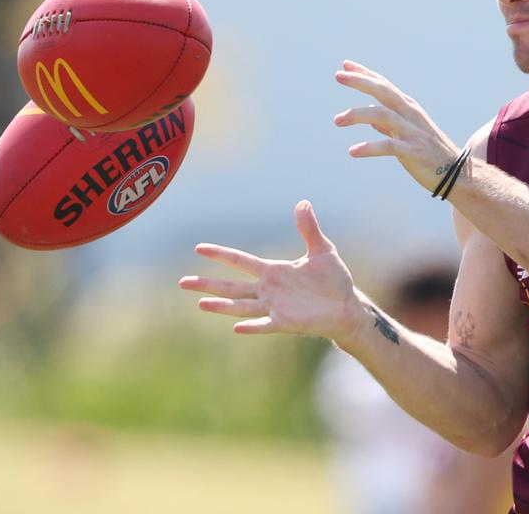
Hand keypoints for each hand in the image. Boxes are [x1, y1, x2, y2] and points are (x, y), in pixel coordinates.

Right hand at [181, 200, 360, 341]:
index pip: (240, 261)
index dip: (220, 254)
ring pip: (241, 306)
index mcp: (272, 271)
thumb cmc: (333, 280)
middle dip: (208, 284)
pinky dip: (252, 326)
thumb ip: (309, 228)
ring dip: (221, 305)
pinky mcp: (286, 322)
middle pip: (231, 286)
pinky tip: (236, 327)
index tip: (199, 248)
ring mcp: (275, 307)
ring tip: (200, 303)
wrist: (346, 306)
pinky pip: (265, 324)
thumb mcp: (322, 250)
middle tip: (183, 282)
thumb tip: (303, 202)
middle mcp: (268, 290)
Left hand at [333, 60, 461, 191]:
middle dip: (360, 81)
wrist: (457, 174)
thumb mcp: (408, 133)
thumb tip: (370, 119)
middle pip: (383, 91)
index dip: (365, 74)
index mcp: (408, 108)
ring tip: (337, 120)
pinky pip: (388, 146)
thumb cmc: (429, 153)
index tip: (345, 66)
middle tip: (338, 76)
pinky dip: (369, 147)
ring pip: (381, 114)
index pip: (384, 85)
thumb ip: (388, 125)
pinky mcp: (413, 151)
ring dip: (357, 114)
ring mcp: (412, 132)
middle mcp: (410, 114)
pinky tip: (353, 151)